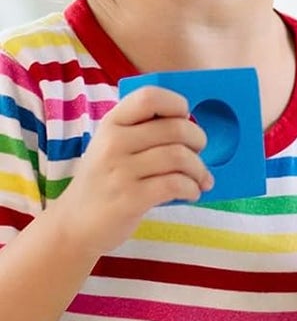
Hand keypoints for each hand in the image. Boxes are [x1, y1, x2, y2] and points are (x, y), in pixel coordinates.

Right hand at [54, 86, 212, 255]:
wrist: (74, 224)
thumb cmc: (104, 182)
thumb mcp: (113, 147)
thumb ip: (144, 133)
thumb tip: (195, 130)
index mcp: (111, 124)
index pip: (149, 96)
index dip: (176, 104)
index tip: (184, 118)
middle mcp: (113, 143)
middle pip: (176, 128)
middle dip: (198, 140)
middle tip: (199, 152)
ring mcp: (120, 171)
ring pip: (180, 157)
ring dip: (199, 169)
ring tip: (199, 179)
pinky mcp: (130, 198)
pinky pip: (176, 184)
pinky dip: (192, 188)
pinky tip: (191, 192)